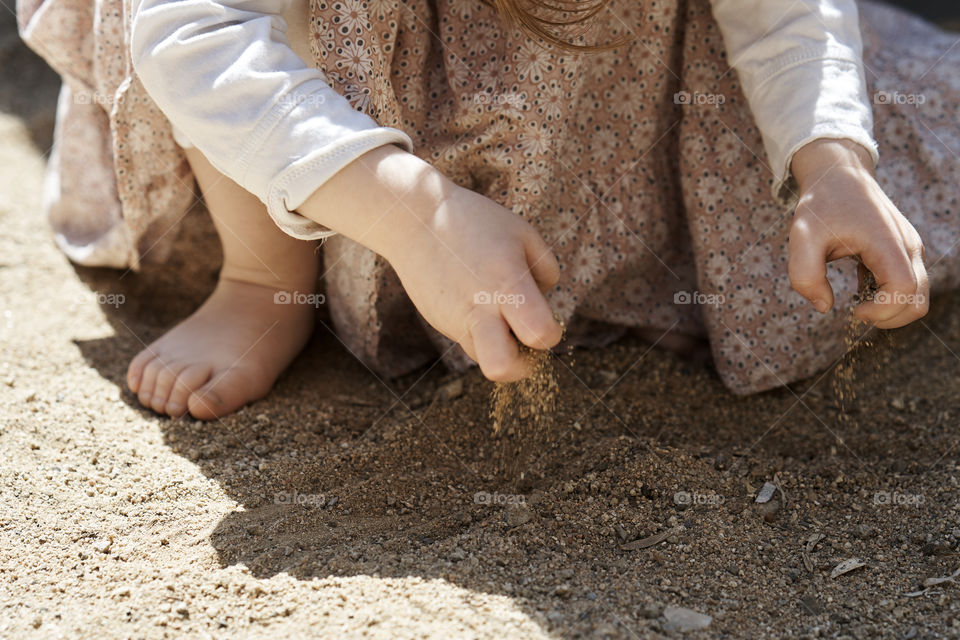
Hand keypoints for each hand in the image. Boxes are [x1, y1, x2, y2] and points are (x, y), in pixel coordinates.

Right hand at [298, 144, 563, 380]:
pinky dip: (481, 333)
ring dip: (500, 348)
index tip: (547, 318)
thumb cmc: (475, 222)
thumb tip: (546, 305)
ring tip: (501, 316)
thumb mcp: (523, 233)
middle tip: (525, 342)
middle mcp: (479, 308)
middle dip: (521, 367)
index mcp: (506, 283)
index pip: (540, 334)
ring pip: (484, 360)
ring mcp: (455, 320)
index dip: (551, 334)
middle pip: (502, 369)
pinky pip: (469, 342)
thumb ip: (545, 271)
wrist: (414, 220)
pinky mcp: (440, 323)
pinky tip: (478, 302)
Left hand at [787, 139, 927, 327]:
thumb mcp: (801, 236)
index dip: (881, 310)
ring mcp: (909, 250)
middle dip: (888, 318)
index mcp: (887, 242)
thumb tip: (825, 307)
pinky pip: (907, 287)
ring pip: (917, 297)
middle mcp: (907, 247)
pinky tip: (859, 289)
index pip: (904, 290)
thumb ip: (805, 276)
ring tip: (857, 299)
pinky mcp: (903, 253)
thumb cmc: (821, 204)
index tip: (852, 308)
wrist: (839, 175)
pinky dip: (887, 297)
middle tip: (856, 311)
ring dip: (889, 309)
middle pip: (918, 301)